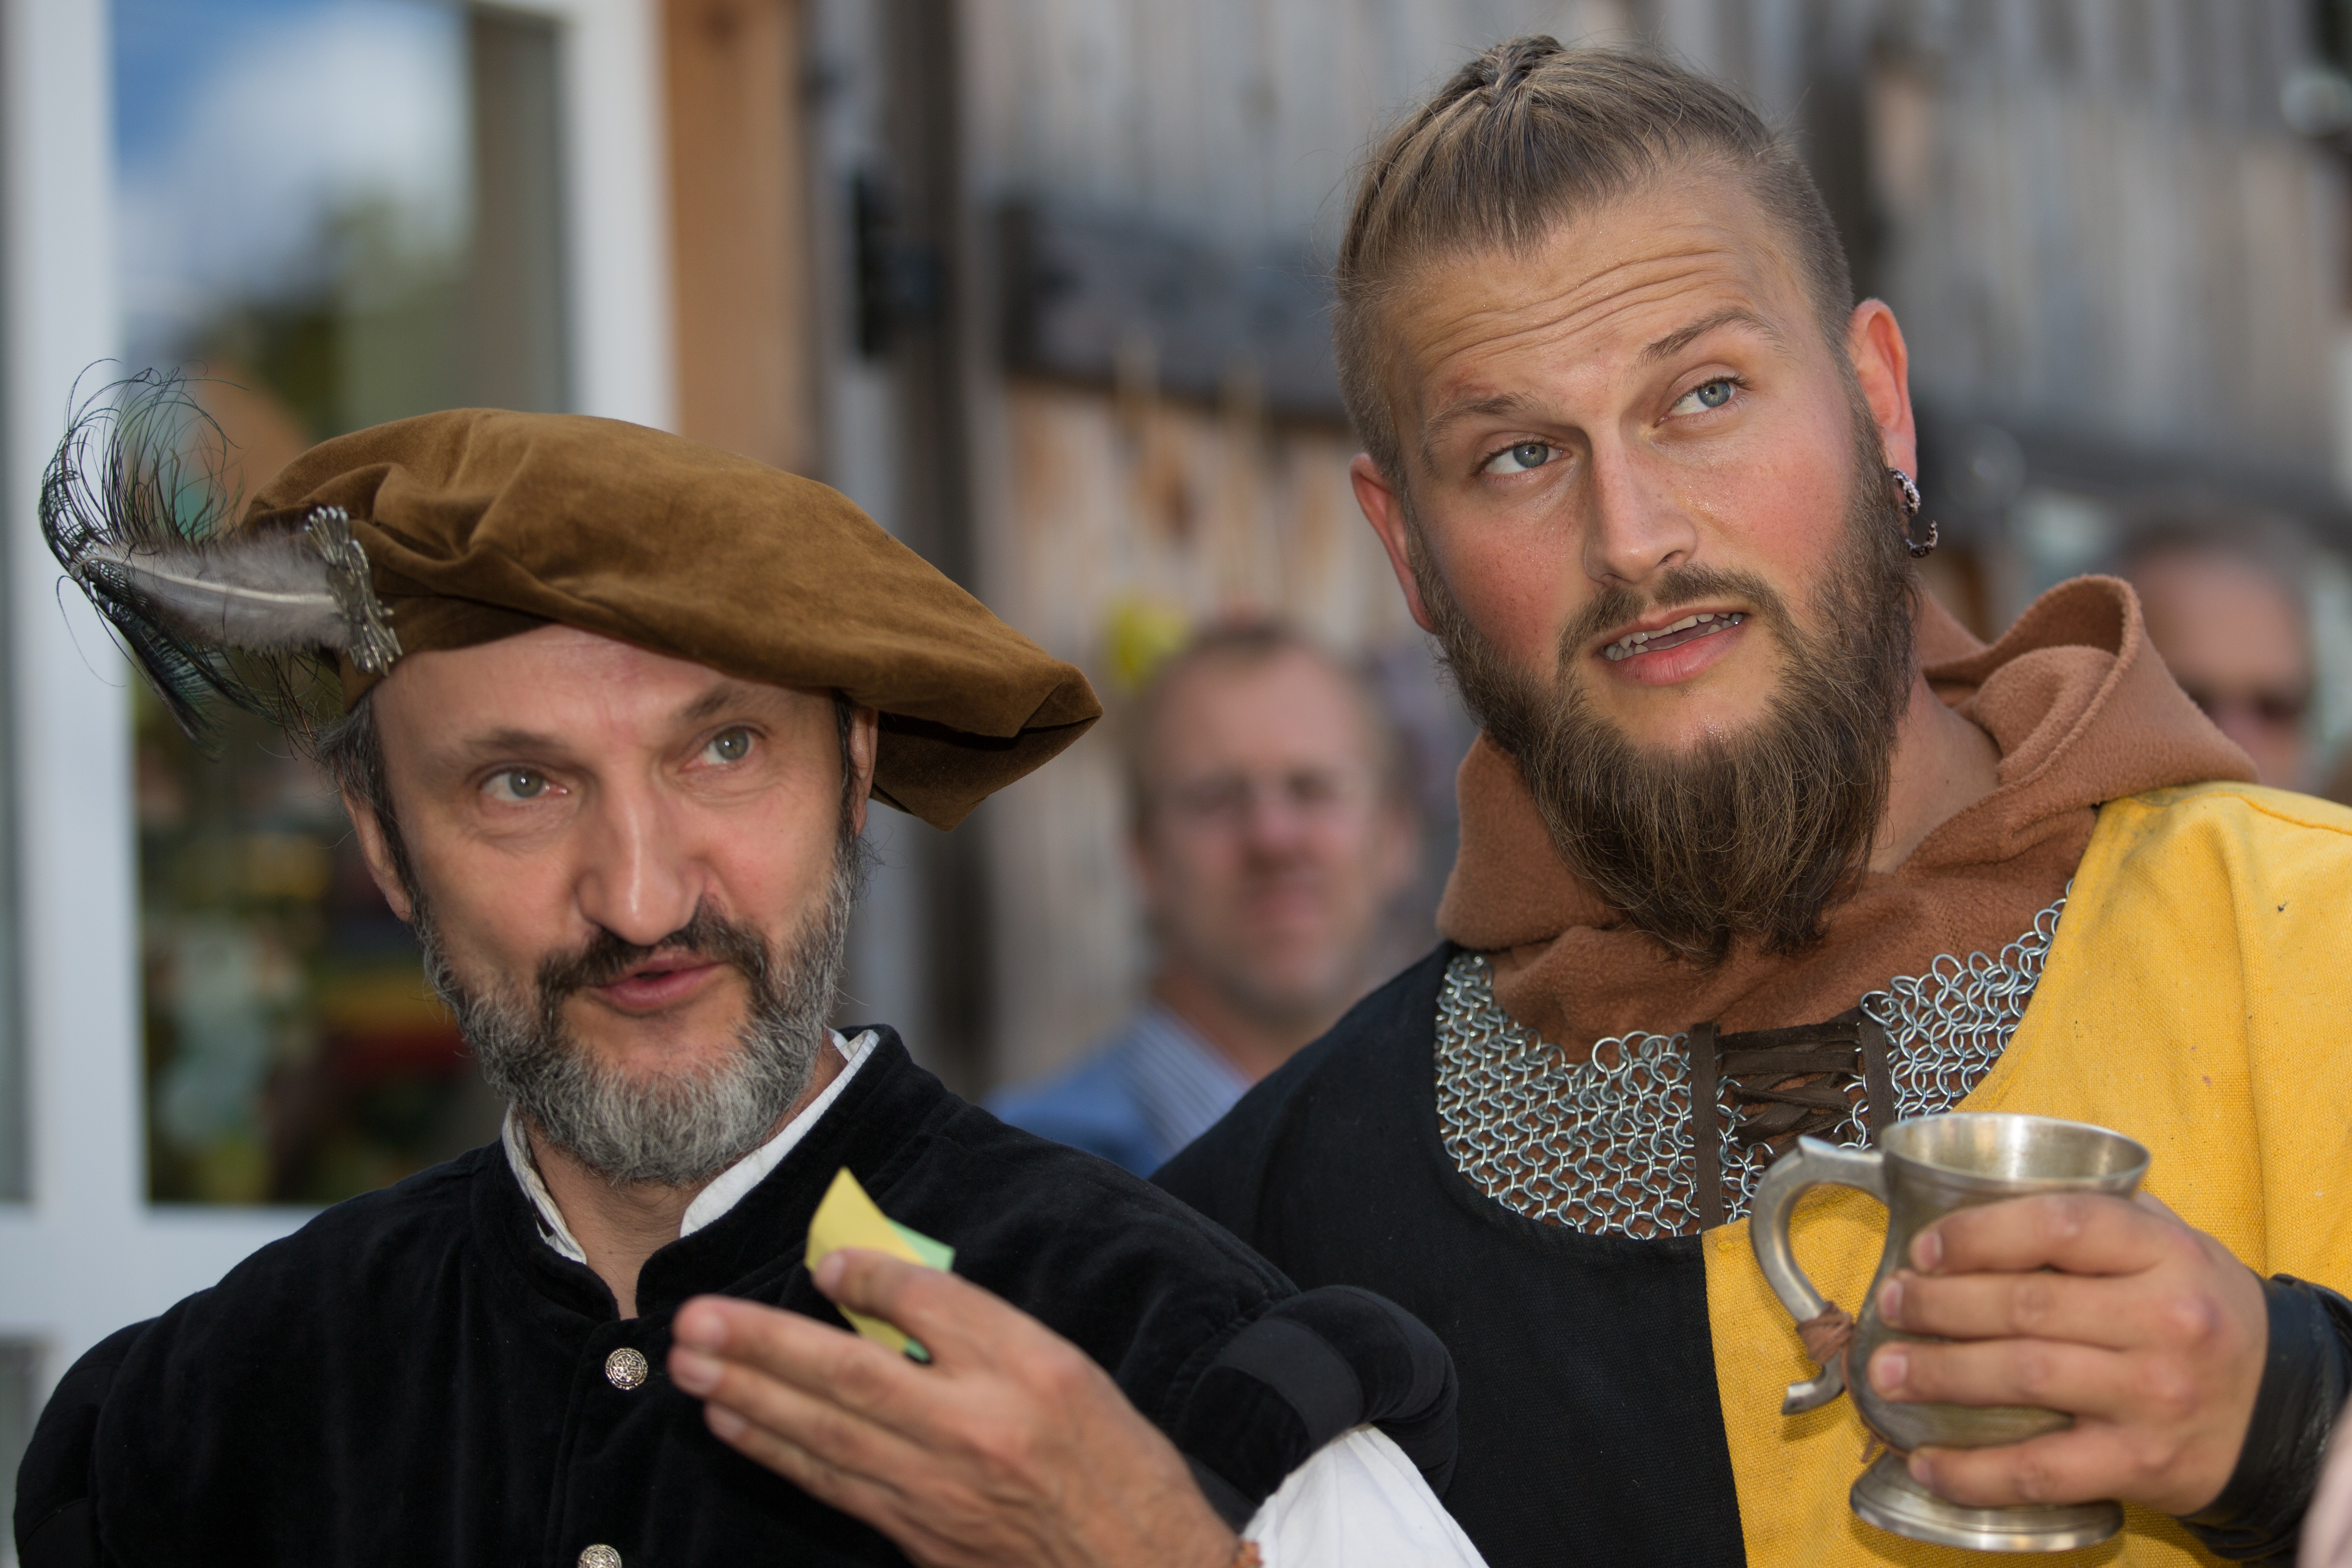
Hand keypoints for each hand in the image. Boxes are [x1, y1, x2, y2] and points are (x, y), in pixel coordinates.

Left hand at [667, 1250, 1238, 1567]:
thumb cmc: (1108, 1461)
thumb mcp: (1065, 1368)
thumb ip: (975, 1324)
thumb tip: (874, 1280)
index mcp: (1027, 1374)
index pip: (935, 1307)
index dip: (872, 1277)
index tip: (823, 1260)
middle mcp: (978, 1430)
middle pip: (853, 1375)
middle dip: (764, 1346)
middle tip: (696, 1319)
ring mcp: (941, 1491)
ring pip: (827, 1434)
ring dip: (749, 1396)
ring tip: (691, 1362)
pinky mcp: (920, 1535)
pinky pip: (834, 1483)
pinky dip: (777, 1450)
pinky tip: (733, 1422)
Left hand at [1865, 1192, 2267, 1514]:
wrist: (2283, 1410)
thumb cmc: (2203, 1314)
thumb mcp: (2174, 1245)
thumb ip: (2098, 1215)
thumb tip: (1984, 1197)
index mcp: (2166, 1255)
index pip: (2058, 1225)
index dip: (1978, 1234)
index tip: (1924, 1249)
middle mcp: (2163, 1324)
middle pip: (2024, 1304)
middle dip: (1938, 1305)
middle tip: (1889, 1303)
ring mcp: (2151, 1398)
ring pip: (2021, 1377)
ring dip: (1939, 1375)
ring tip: (1887, 1372)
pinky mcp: (2140, 1465)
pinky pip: (2040, 1470)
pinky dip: (1974, 1470)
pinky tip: (1927, 1461)